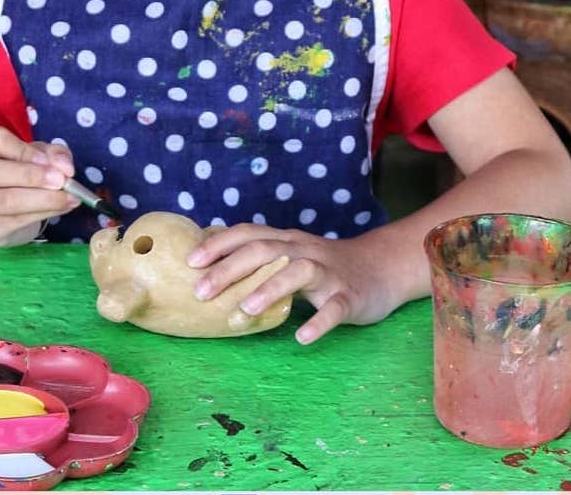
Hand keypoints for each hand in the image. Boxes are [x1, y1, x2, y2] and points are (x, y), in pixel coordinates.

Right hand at [0, 127, 78, 245]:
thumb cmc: (15, 169)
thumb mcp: (33, 153)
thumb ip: (50, 153)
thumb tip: (64, 166)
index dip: (24, 150)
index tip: (48, 160)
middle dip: (30, 176)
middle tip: (61, 181)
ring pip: (4, 201)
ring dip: (42, 200)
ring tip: (69, 197)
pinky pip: (15, 221)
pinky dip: (44, 213)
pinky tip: (62, 208)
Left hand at [186, 224, 400, 343]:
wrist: (381, 269)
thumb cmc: (326, 267)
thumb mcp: (291, 256)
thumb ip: (260, 261)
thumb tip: (211, 271)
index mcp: (287, 241)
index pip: (249, 233)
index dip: (220, 244)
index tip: (190, 262)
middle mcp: (305, 250)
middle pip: (266, 250)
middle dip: (231, 268)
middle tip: (202, 292)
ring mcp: (329, 272)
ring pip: (299, 272)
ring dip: (270, 288)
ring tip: (247, 309)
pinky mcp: (350, 296)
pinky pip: (335, 308)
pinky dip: (319, 321)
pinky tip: (302, 337)